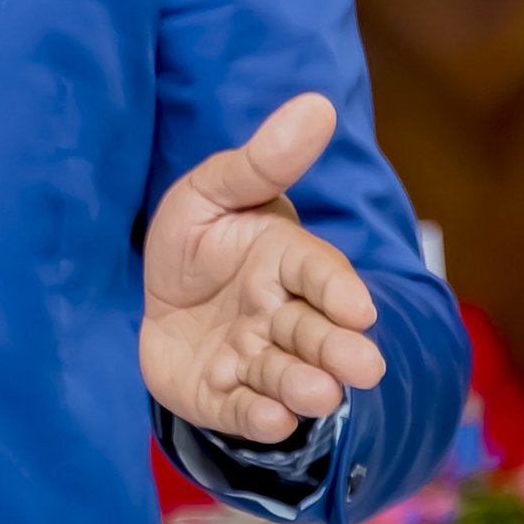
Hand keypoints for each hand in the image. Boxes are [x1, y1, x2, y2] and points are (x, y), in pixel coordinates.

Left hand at [139, 94, 387, 443]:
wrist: (159, 300)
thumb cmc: (197, 239)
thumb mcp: (214, 190)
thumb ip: (262, 160)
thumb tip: (316, 104)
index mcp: (286, 260)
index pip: (318, 271)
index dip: (337, 288)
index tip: (358, 307)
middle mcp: (280, 315)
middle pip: (313, 332)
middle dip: (337, 348)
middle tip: (363, 366)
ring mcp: (254, 359)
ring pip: (284, 375)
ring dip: (303, 386)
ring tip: (319, 394)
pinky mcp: (223, 397)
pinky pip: (243, 410)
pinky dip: (258, 417)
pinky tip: (272, 420)